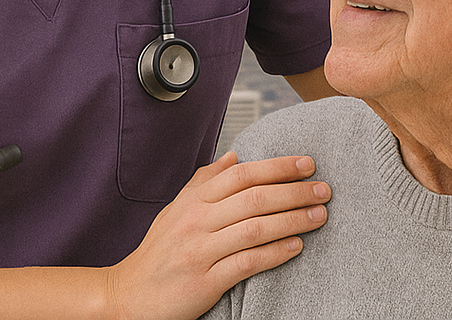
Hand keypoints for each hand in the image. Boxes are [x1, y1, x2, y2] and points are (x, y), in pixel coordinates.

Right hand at [107, 152, 329, 319]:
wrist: (128, 296)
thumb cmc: (158, 252)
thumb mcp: (177, 209)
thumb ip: (205, 181)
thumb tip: (234, 156)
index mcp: (194, 200)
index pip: (242, 174)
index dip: (277, 166)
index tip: (306, 163)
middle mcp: (197, 220)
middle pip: (253, 197)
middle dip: (293, 191)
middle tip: (324, 189)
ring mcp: (200, 250)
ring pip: (255, 227)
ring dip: (292, 219)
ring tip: (319, 216)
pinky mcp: (204, 281)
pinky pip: (246, 263)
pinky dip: (274, 253)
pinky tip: (296, 246)